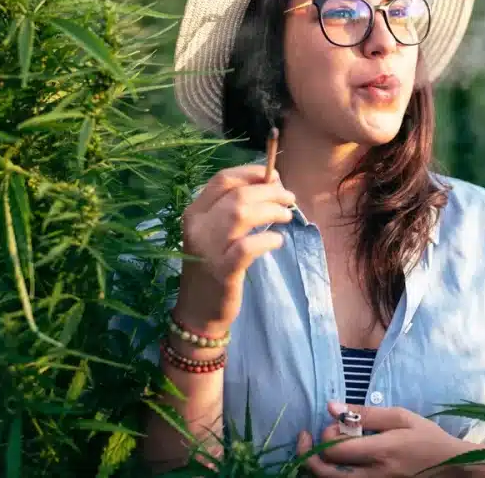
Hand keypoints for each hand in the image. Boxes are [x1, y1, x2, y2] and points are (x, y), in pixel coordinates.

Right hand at [172, 164, 295, 334]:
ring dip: (271, 210)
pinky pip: (247, 247)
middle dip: (269, 191)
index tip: (274, 176)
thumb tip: (271, 183)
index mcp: (195, 212)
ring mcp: (208, 248)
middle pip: (237, 195)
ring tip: (287, 215)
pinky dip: (266, 239)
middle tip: (289, 198)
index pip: (222, 180)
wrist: (198, 310)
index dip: (251, 173)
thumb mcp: (216, 233)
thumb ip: (234, 209)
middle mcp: (198, 226)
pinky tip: (277, 241)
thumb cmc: (213, 266)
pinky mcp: (222, 270)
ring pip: (241, 214)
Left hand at [294, 402, 477, 476]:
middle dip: (309, 454)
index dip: (325, 436)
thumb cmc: (427, 438)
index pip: (336, 450)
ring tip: (316, 451)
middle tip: (308, 438)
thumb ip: (367, 412)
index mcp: (381, 452)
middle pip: (325, 474)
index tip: (335, 423)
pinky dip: (332, 475)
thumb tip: (332, 407)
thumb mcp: (401, 417)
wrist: (451, 467)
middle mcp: (374, 475)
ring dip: (317, 468)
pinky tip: (334, 462)